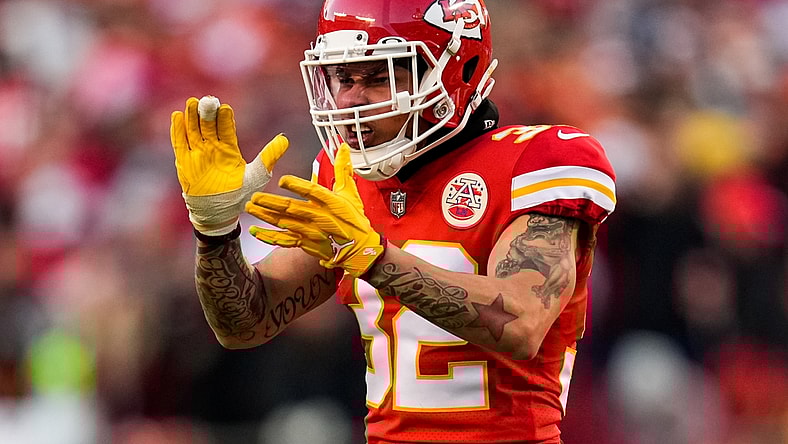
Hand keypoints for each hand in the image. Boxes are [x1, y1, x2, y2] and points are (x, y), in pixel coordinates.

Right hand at [171, 96, 288, 234]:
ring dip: (192, 117)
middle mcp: (212, 148)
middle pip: (208, 125)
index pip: (226, 129)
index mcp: (229, 149)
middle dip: (208, 113)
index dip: (225, 118)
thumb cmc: (239, 195)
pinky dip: (177, 130)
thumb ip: (268, 156)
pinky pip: (179, 144)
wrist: (219, 214)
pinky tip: (177, 116)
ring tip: (192, 102)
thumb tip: (285, 139)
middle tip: (208, 100)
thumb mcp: (257, 175)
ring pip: (193, 130)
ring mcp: (198, 154)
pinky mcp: (184, 163)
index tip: (226, 107)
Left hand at [246, 143, 384, 277]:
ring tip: (250, 207)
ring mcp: (311, 232)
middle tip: (255, 196)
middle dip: (272, 202)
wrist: (359, 250)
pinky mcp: (305, 244)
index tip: (282, 179)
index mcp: (331, 203)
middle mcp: (319, 218)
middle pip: (293, 209)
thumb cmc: (354, 220)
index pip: (313, 192)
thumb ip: (342, 169)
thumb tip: (341, 146)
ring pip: (284, 224)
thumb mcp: (350, 193)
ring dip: (265, 216)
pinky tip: (254, 231)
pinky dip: (268, 237)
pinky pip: (284, 241)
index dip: (297, 186)